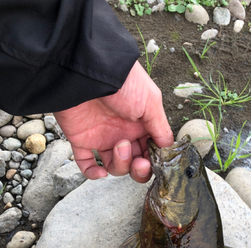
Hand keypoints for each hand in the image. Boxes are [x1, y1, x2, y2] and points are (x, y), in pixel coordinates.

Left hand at [54, 61, 172, 182]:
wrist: (88, 71)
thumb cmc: (123, 82)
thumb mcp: (151, 102)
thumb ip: (160, 128)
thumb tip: (168, 148)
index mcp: (141, 124)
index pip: (150, 152)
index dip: (153, 161)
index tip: (155, 161)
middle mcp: (123, 132)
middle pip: (135, 163)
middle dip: (139, 169)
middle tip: (139, 163)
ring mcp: (103, 137)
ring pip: (115, 167)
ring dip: (120, 165)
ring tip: (119, 147)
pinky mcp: (82, 140)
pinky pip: (87, 165)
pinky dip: (93, 173)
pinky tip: (99, 172)